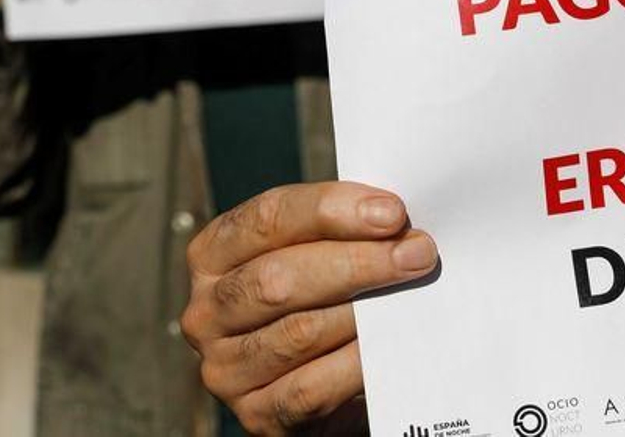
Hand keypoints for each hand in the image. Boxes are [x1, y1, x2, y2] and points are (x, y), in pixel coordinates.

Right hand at [182, 182, 438, 434]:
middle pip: (279, 277)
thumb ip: (341, 232)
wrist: (324, 383)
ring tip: (412, 293)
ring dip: (366, 310)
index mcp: (215, 255)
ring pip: (299, 332)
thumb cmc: (323, 301)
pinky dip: (357, 361)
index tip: (392, 213)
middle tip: (417, 253)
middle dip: (358, 261)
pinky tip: (389, 342)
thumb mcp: (318, 255)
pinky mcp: (256, 413)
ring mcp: (226, 368)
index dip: (331, 210)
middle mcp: (208, 311)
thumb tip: (394, 219)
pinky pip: (311, 386)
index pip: (267, 218)